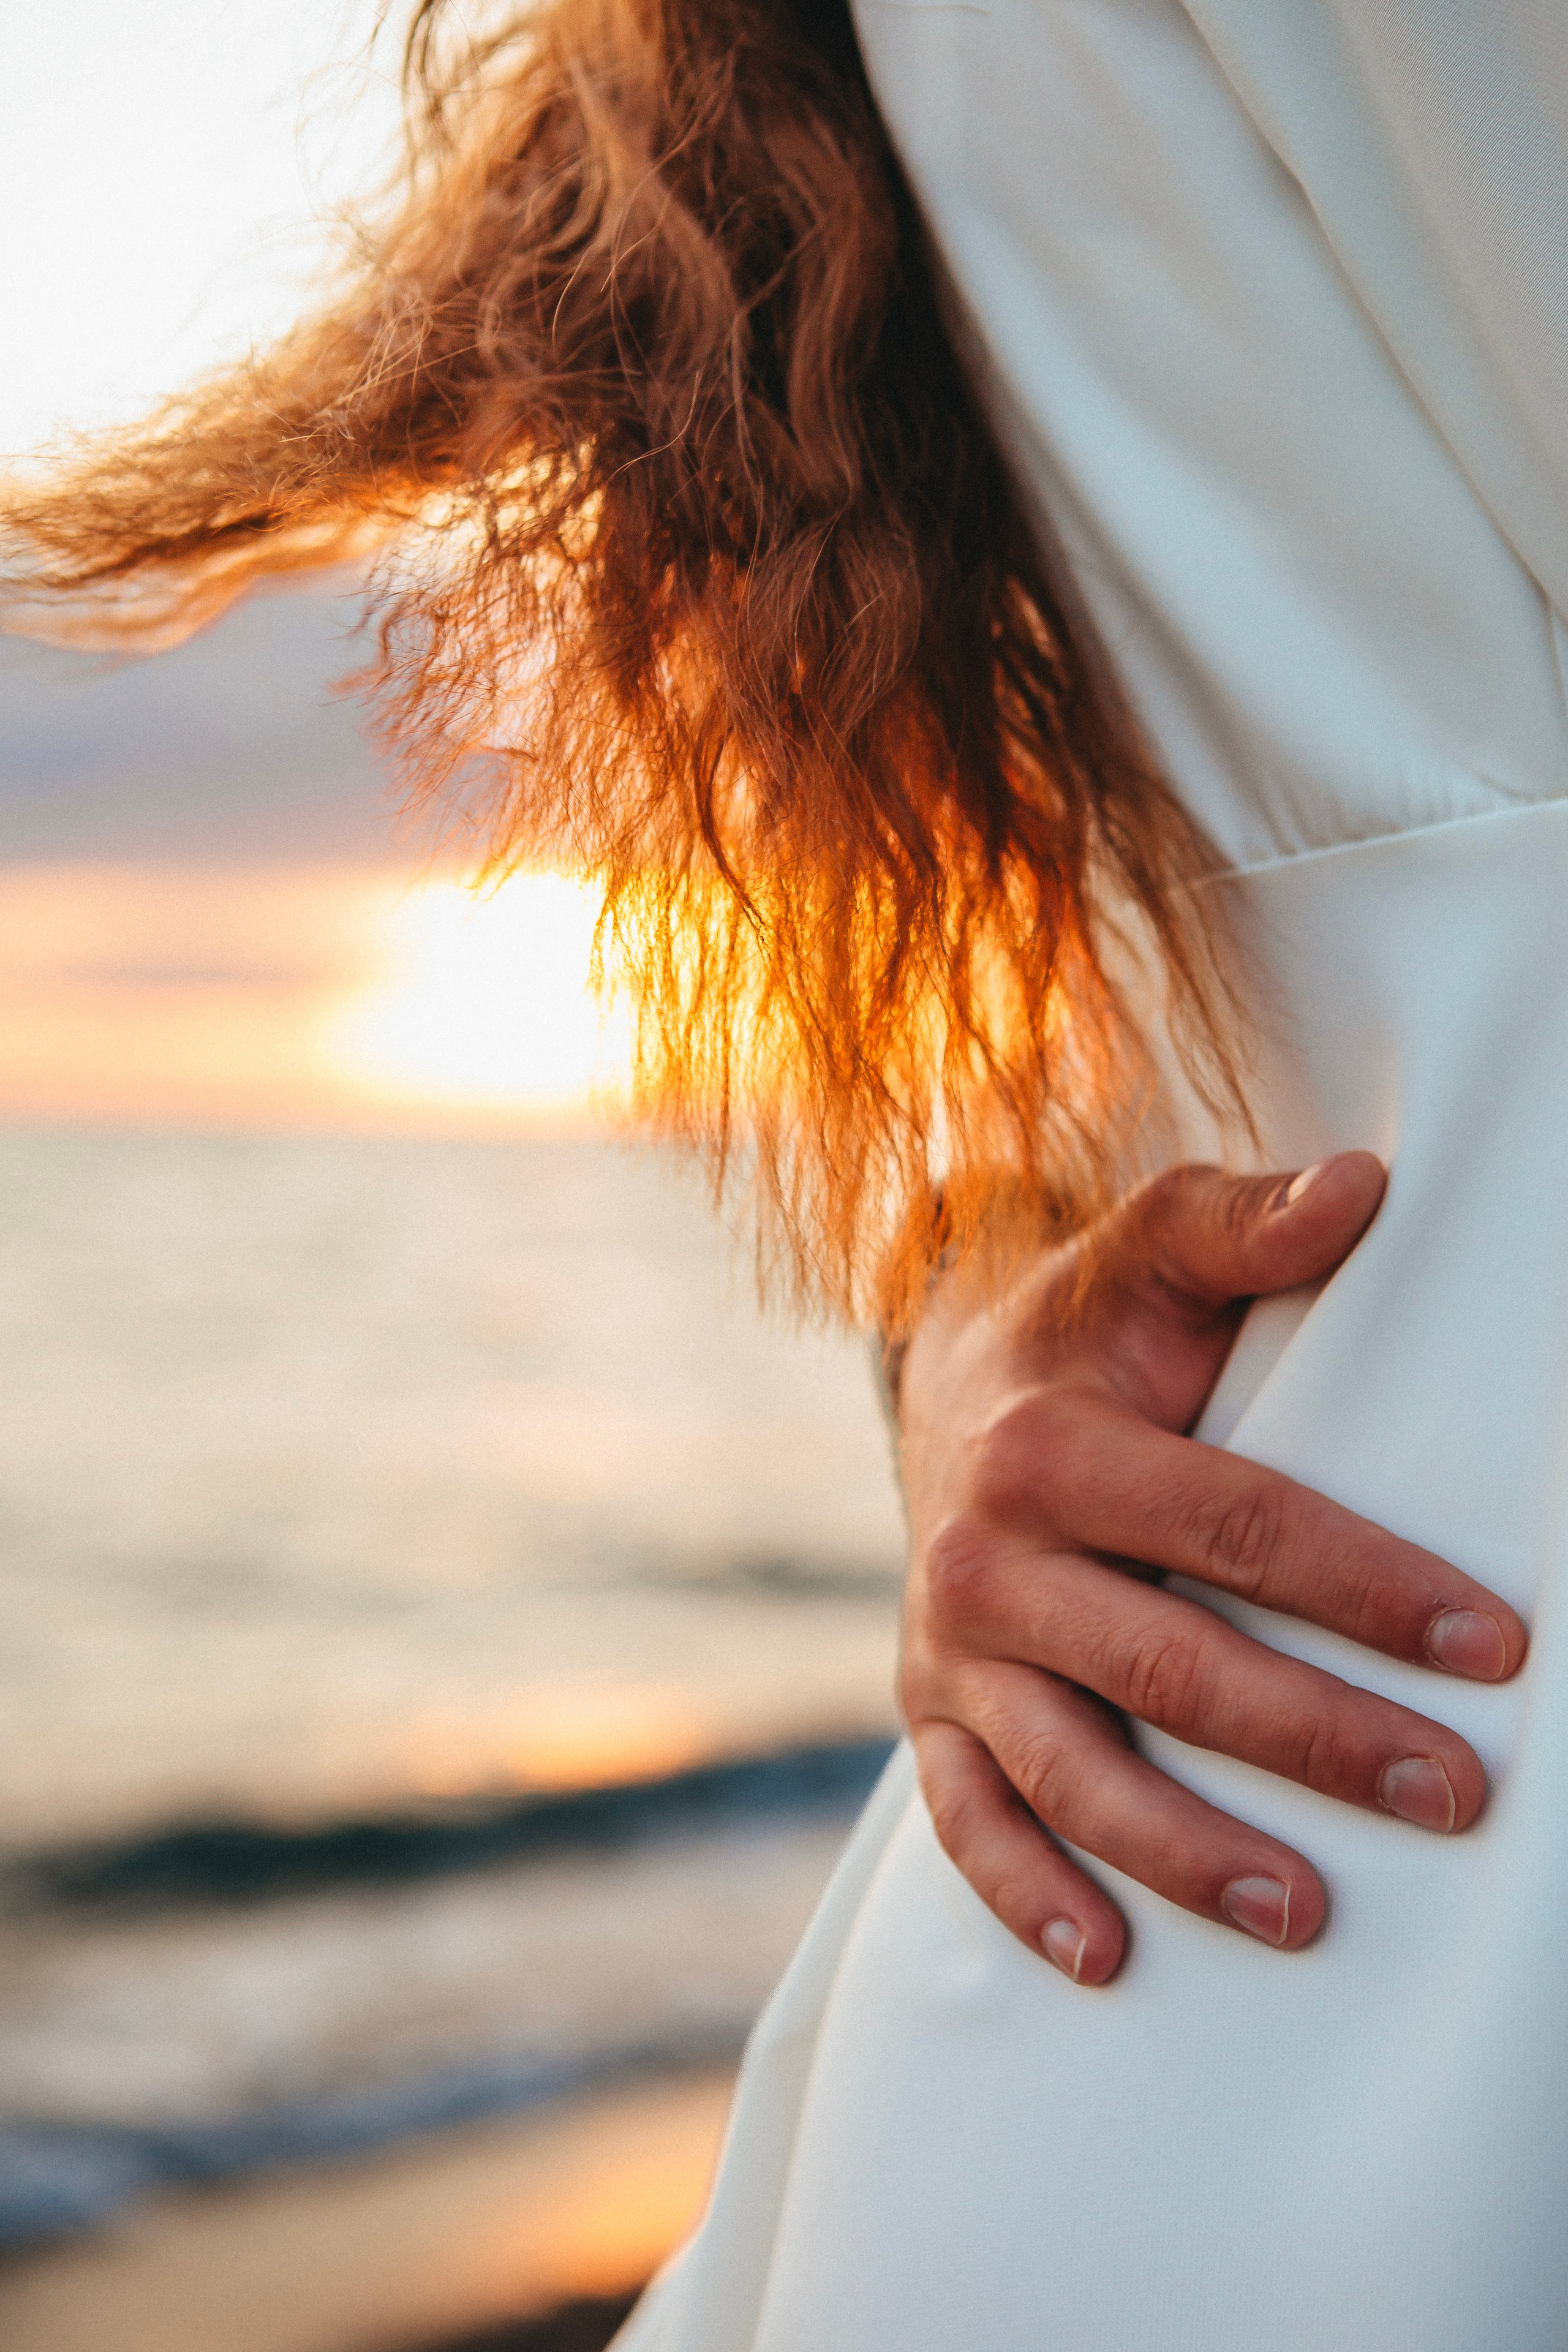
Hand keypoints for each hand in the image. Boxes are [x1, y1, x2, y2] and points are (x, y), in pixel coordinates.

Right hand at [896, 1155, 1527, 1983]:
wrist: (948, 1392)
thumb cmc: (1089, 1332)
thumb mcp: (1151, 1258)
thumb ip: (1243, 1224)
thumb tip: (1367, 1191)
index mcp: (1048, 1447)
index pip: (1235, 1525)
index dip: (1368, 1586)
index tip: (1491, 1645)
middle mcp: (982, 1556)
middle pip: (1169, 1667)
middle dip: (1318, 1737)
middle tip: (1450, 1792)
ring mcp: (948, 1646)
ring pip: (1072, 1770)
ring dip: (1188, 1852)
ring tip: (1309, 1912)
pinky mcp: (928, 1711)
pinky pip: (964, 1820)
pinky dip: (1025, 1894)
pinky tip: (1108, 1957)